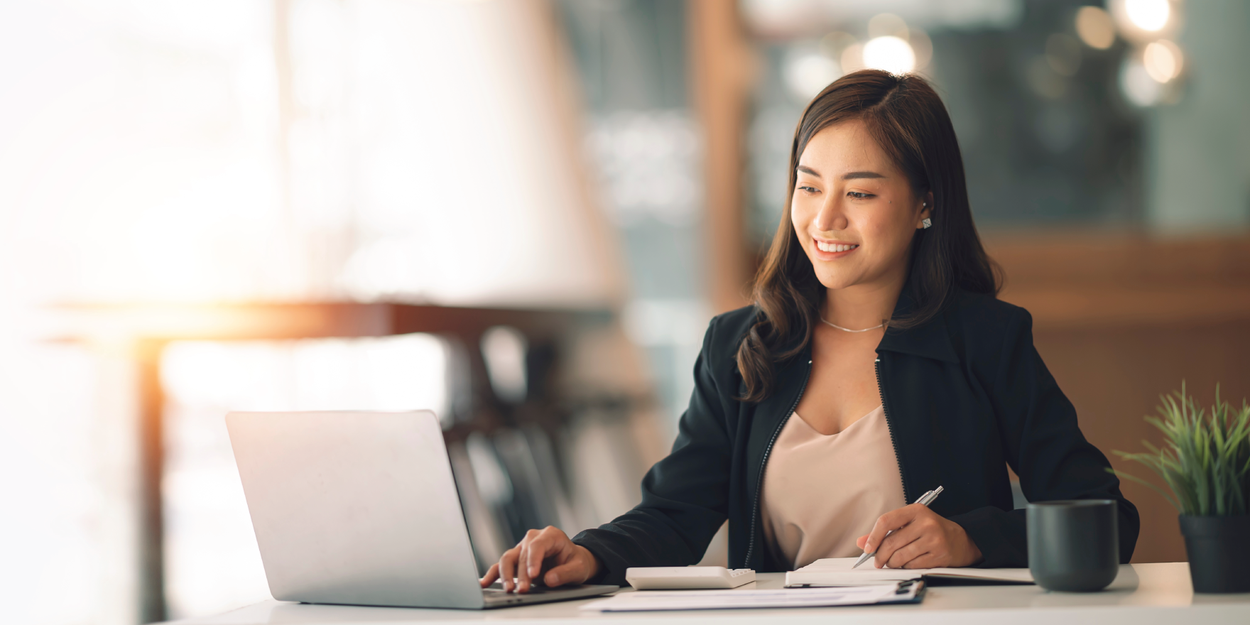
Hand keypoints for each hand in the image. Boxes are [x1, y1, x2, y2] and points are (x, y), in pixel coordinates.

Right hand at [479, 526, 601, 592]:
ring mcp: (523, 548)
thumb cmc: (576, 562)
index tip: (532, 575)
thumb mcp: (579, 568)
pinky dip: (493, 574)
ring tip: (509, 589)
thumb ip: (566, 573)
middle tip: (523, 590)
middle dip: (521, 574)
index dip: (533, 560)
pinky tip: (484, 583)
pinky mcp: (516, 559)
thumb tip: (549, 579)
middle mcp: (533, 539)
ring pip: (508, 558)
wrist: (573, 561)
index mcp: (551, 535)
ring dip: (506, 574)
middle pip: (522, 555)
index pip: (537, 545)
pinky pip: (501, 565)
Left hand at [855, 503, 982, 568]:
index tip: (867, 548)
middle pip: (891, 542)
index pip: (886, 521)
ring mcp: (933, 539)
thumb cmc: (932, 530)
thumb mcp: (909, 523)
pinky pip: (912, 565)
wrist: (961, 539)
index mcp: (915, 510)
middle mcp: (925, 523)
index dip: (873, 536)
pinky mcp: (939, 555)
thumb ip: (885, 531)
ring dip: (892, 563)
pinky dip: (905, 567)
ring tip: (893, 562)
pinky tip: (908, 563)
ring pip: (900, 557)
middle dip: (880, 556)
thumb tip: (862, 542)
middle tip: (877, 561)